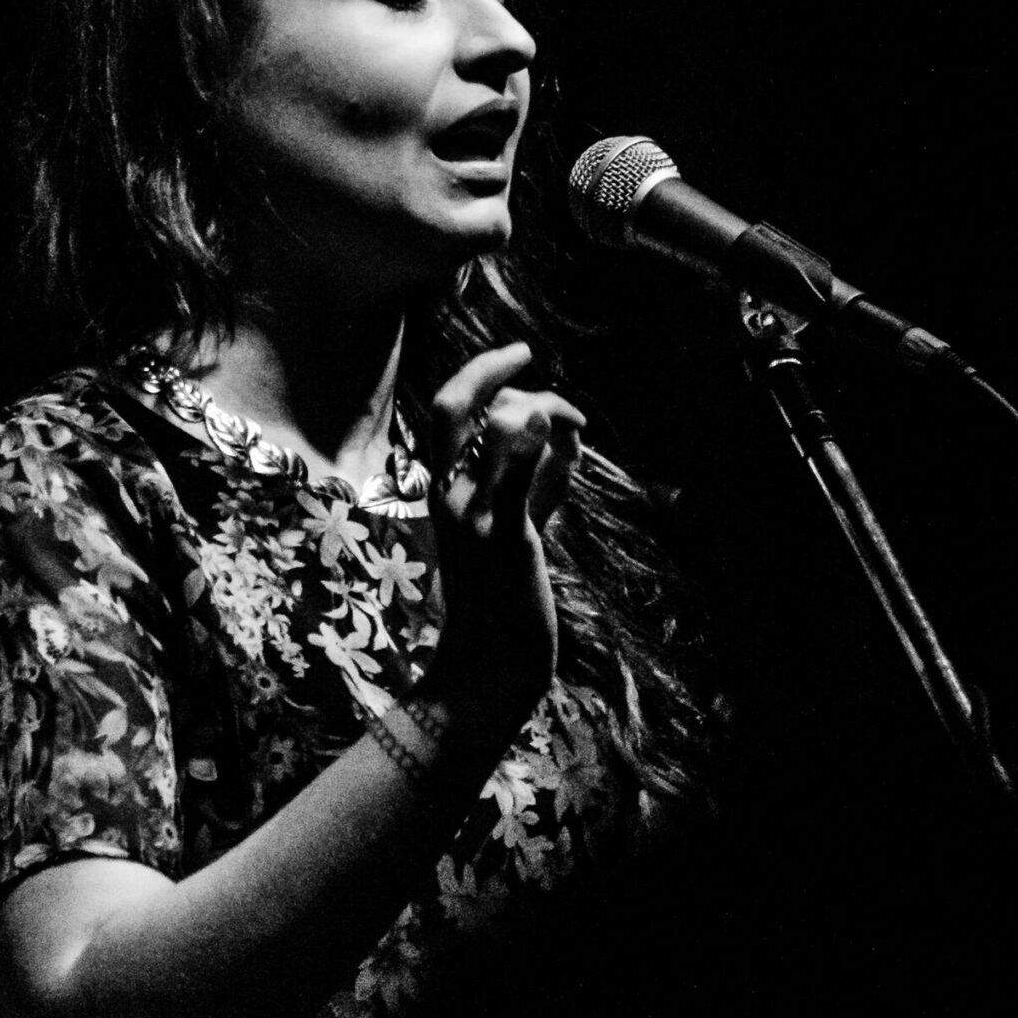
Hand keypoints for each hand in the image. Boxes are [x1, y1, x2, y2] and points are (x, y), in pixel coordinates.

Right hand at [420, 342, 585, 715]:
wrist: (489, 663)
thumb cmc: (506, 594)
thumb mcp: (520, 525)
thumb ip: (539, 478)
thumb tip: (564, 431)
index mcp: (443, 488)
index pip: (447, 411)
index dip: (481, 373)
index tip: (517, 356)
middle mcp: (447, 495)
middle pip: (452, 404)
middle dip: (490, 366)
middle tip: (526, 353)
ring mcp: (473, 515)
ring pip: (494, 428)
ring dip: (543, 408)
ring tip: (574, 426)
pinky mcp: (504, 538)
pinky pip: (513, 479)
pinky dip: (531, 440)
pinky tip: (557, 420)